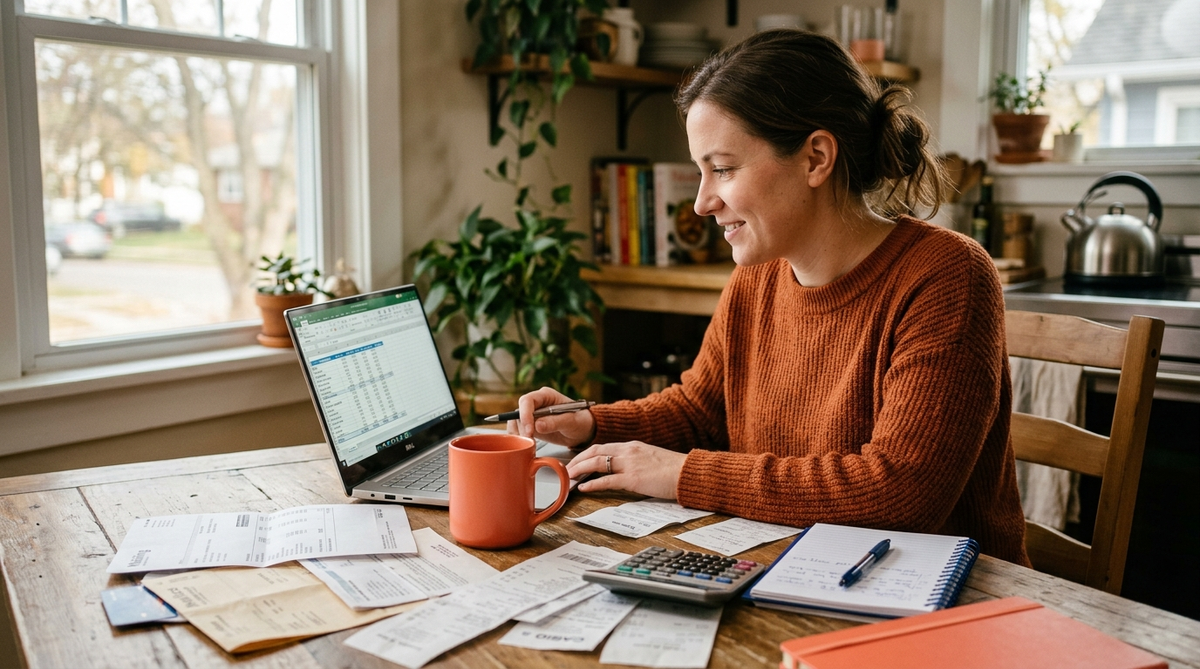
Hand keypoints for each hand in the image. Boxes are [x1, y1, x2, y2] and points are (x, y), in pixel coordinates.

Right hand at [507, 386, 594, 447]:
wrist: (583, 431)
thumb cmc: (580, 421)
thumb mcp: (572, 422)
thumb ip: (555, 422)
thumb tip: (537, 425)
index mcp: (546, 396)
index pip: (528, 401)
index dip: (525, 414)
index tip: (529, 430)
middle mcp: (536, 404)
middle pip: (519, 412)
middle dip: (522, 428)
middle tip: (530, 441)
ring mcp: (532, 415)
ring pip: (516, 422)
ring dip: (519, 434)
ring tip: (530, 444)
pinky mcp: (531, 426)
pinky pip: (519, 431)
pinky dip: (520, 439)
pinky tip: (527, 445)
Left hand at [566, 441, 685, 499]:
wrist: (688, 473)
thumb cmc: (674, 469)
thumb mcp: (651, 458)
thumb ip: (636, 460)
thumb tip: (624, 469)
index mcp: (633, 445)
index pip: (603, 446)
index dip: (586, 454)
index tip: (577, 460)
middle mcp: (629, 451)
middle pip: (595, 451)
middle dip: (578, 459)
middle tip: (568, 468)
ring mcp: (630, 464)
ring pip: (597, 462)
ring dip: (580, 469)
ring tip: (570, 477)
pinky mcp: (633, 479)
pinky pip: (607, 480)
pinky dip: (592, 483)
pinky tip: (583, 487)